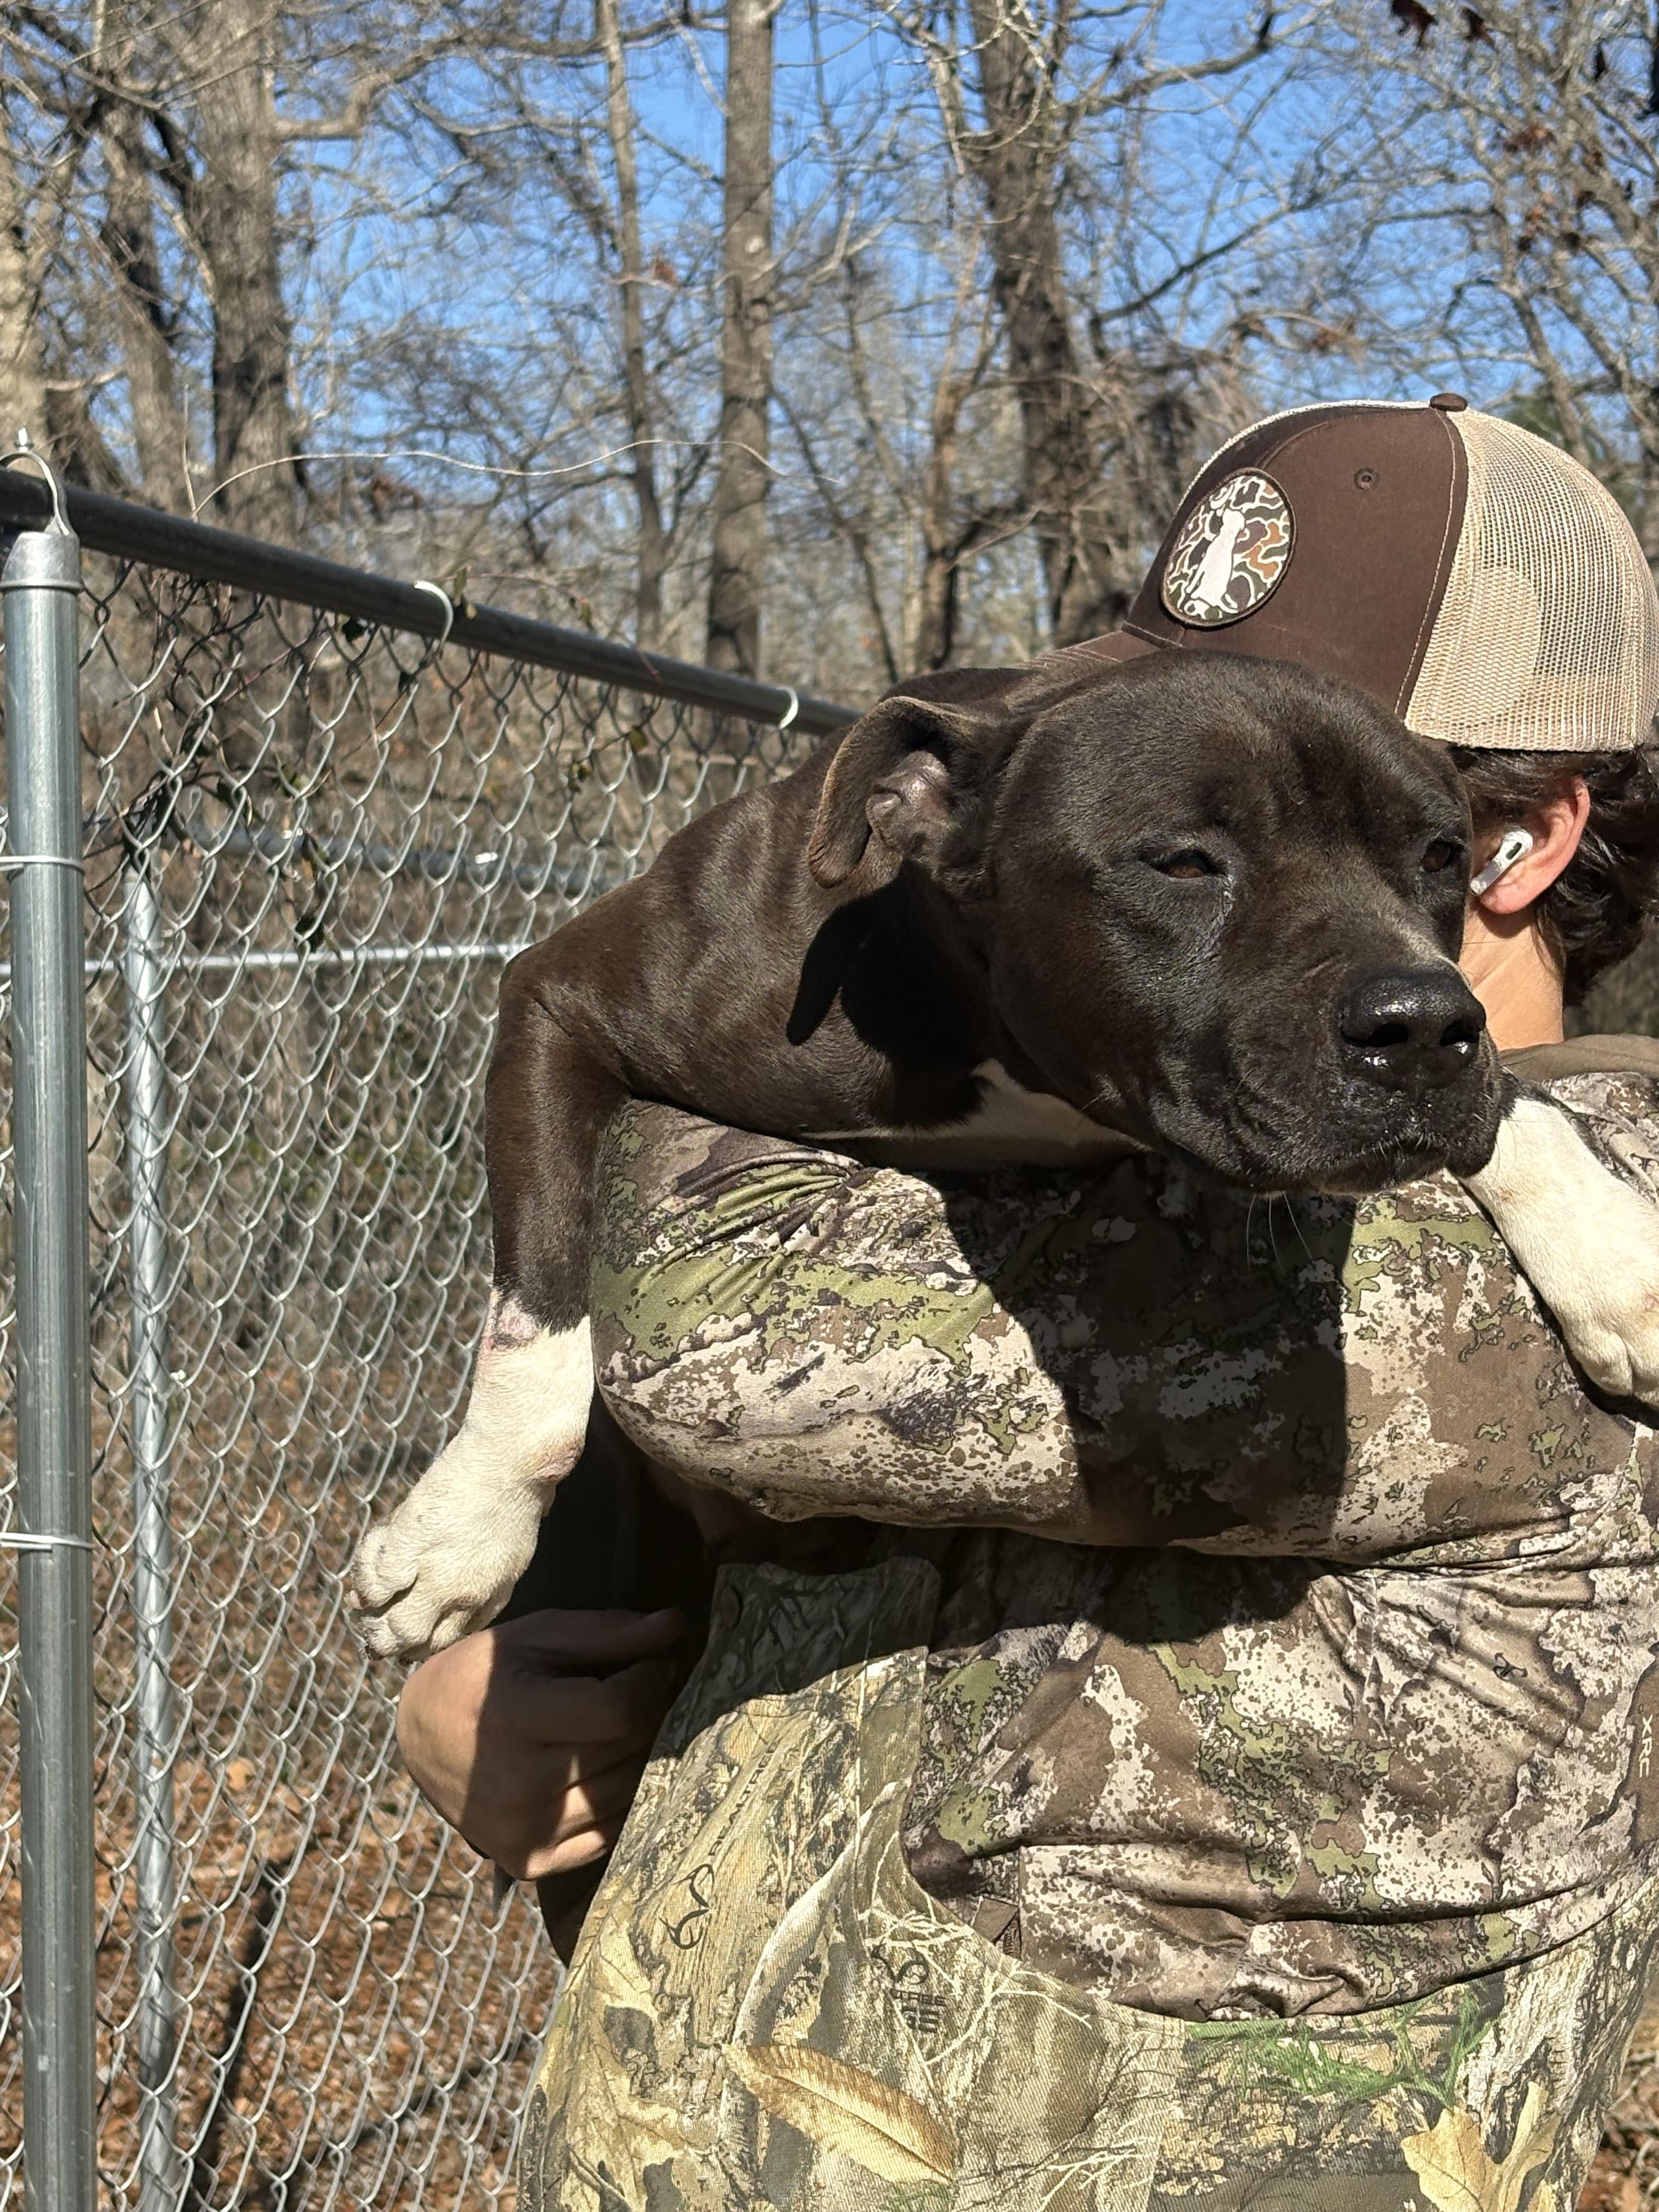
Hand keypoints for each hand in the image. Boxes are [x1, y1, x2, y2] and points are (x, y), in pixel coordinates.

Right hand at [396, 1607, 682, 1880]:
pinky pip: (609, 1833)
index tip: (653, 1664)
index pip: (618, 1710)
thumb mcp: (536, 1637)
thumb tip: (675, 1625)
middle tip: (644, 1689)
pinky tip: (607, 1767)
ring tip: (625, 1725)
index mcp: (513, 1721)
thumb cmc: (482, 1677)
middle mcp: (519, 1787)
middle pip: (626, 1750)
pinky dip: (621, 1798)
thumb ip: (606, 1633)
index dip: (650, 1682)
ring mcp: (525, 1833)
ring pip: (626, 1792)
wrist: (422, 1737)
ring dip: (640, 1753)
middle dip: (650, 1712)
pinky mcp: (531, 1863)